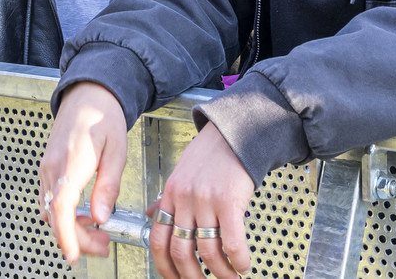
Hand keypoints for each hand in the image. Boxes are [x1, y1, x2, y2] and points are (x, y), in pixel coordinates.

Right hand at [40, 82, 128, 262]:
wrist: (88, 94)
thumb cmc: (103, 116)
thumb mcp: (116, 151)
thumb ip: (108, 186)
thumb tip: (101, 218)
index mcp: (71, 162)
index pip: (61, 207)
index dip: (67, 235)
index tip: (74, 254)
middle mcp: (53, 167)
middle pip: (55, 216)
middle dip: (76, 238)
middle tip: (102, 246)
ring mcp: (47, 168)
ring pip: (51, 211)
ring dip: (70, 228)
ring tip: (97, 233)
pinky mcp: (48, 168)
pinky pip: (51, 200)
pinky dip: (65, 215)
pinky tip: (85, 215)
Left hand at [150, 122, 254, 278]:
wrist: (236, 131)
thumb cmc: (211, 153)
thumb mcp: (181, 173)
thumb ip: (167, 198)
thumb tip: (152, 215)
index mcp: (170, 195)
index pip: (157, 239)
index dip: (165, 267)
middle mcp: (184, 199)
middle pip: (180, 251)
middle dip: (192, 277)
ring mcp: (205, 201)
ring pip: (206, 251)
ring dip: (219, 273)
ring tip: (230, 277)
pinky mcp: (229, 201)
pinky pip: (231, 241)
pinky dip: (238, 260)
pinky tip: (243, 264)